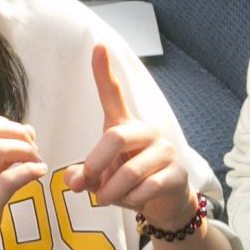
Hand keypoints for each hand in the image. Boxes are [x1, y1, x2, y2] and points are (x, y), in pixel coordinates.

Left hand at [65, 44, 199, 232]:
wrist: (165, 204)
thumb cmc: (129, 184)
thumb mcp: (101, 178)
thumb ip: (84, 176)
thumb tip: (72, 181)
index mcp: (126, 126)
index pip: (114, 94)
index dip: (104, 72)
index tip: (98, 45)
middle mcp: (147, 132)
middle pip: (115, 137)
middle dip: (95, 165)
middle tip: (87, 185)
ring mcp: (165, 151)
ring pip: (130, 172)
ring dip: (110, 192)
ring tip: (104, 200)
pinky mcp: (177, 173)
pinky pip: (147, 188)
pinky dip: (130, 201)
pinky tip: (130, 202)